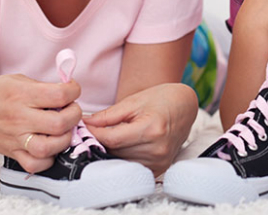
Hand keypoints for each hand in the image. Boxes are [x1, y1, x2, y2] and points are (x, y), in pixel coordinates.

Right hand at [0, 74, 81, 172]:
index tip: (73, 90)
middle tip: (71, 110)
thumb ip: (42, 86)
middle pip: (59, 123)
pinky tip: (51, 146)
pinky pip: (36, 165)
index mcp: (21, 94)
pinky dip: (48, 159)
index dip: (74, 90)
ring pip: (49, 147)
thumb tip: (69, 91)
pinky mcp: (13, 154)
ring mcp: (15, 139)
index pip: (59, 95)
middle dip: (74, 115)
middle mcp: (19, 118)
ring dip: (64, 139)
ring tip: (63, 129)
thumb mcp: (16, 80)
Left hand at [83, 83, 197, 175]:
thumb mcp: (134, 101)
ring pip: (121, 161)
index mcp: (151, 130)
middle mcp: (157, 149)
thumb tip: (85, 123)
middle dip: (98, 142)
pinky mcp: (160, 168)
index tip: (81, 127)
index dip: (93, 134)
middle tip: (87, 132)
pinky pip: (132, 167)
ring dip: (109, 152)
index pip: (112, 139)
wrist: (185, 106)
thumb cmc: (161, 99)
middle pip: (115, 152)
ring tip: (103, 138)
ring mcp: (160, 161)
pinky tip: (118, 147)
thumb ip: (108, 115)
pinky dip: (122, 158)